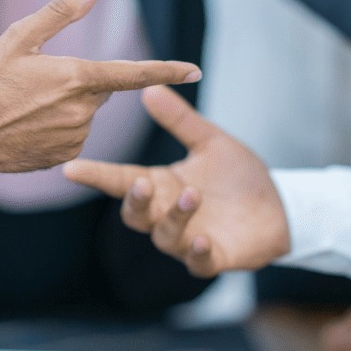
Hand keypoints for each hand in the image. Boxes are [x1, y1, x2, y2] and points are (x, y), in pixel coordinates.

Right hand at [0, 0, 200, 182]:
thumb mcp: (19, 38)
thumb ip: (60, 11)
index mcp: (77, 77)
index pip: (133, 74)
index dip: (167, 71)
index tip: (195, 71)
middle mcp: (83, 110)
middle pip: (100, 90)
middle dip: (80, 82)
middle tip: (38, 83)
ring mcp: (76, 136)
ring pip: (86, 113)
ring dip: (67, 107)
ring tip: (26, 107)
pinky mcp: (66, 155)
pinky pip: (74, 135)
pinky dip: (58, 128)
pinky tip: (29, 126)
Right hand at [63, 85, 287, 276]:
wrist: (279, 206)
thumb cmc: (238, 176)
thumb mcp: (210, 141)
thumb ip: (180, 120)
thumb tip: (149, 88)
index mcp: (162, 185)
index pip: (120, 180)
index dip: (96, 175)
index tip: (71, 168)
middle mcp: (167, 213)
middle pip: (135, 214)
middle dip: (134, 201)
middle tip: (141, 183)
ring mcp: (186, 238)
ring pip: (165, 236)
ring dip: (175, 217)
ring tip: (193, 195)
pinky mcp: (212, 257)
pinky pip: (197, 262)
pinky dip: (196, 252)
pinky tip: (201, 239)